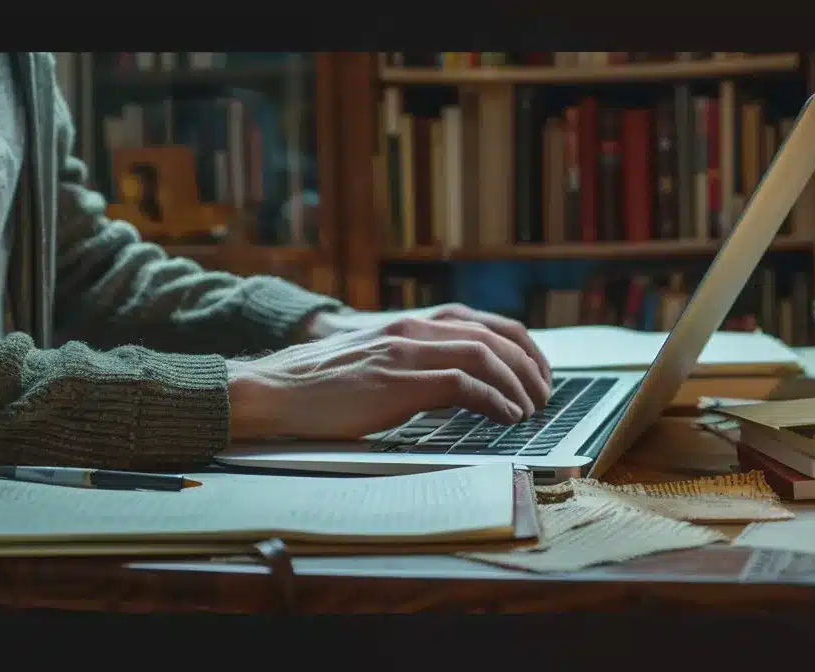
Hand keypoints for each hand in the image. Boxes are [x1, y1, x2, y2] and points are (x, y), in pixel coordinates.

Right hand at [231, 315, 553, 439]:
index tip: (536, 371)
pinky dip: (494, 401)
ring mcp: (403, 354)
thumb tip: (452, 387)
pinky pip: (463, 386)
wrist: (270, 391)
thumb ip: (409, 364)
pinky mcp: (396, 383)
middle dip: (529, 365)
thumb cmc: (315, 386)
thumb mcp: (371, 363)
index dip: (519, 345)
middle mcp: (410, 330)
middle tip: (544, 394)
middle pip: (492, 335)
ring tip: (530, 409)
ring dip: (517, 384)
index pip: (481, 323)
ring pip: (484, 356)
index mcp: (406, 324)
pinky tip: (506, 417)